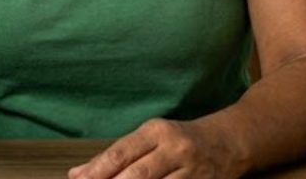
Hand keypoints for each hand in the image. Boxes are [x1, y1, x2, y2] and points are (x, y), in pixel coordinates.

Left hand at [68, 119, 246, 178]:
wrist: (229, 142)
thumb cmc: (179, 140)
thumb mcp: (149, 138)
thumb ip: (115, 156)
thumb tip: (76, 174)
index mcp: (157, 131)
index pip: (121, 152)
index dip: (98, 170)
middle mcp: (175, 149)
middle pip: (138, 174)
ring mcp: (192, 171)